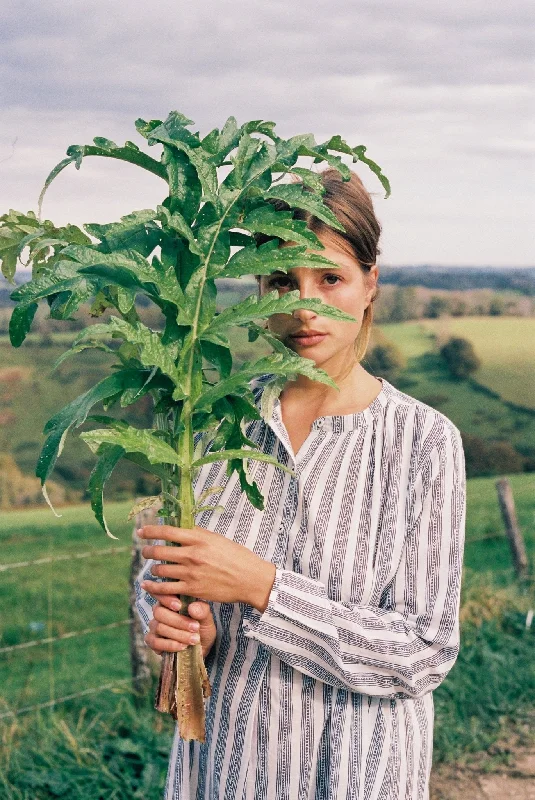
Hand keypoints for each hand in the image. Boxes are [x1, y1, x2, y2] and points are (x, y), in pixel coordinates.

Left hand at [139, 525, 275, 611]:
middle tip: (144, 552)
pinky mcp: (192, 589)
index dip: (151, 531)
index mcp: (200, 539)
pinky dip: (156, 588)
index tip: (141, 532)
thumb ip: (199, 535)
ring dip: (154, 569)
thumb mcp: (218, 540)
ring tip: (153, 569)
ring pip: (161, 570)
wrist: (250, 578)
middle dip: (148, 551)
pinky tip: (150, 586)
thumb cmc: (237, 557)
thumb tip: (183, 529)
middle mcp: (193, 554)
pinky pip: (167, 589)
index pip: (168, 531)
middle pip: (160, 551)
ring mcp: (191, 573)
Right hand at [145, 595, 215, 657]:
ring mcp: (154, 626)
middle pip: (159, 613)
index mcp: (170, 600)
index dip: (167, 599)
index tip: (179, 606)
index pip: (161, 594)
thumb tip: (192, 607)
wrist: (201, 646)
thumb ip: (202, 610)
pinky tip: (182, 646)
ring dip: (178, 634)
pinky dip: (169, 645)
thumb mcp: (206, 618)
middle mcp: (159, 612)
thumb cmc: (201, 627)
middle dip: (178, 621)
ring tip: (194, 639)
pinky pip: (155, 642)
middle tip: (195, 627)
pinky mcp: (152, 641)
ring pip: (159, 627)